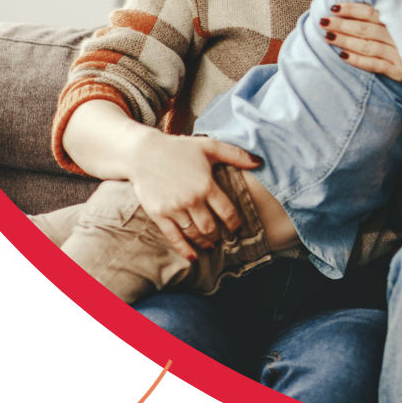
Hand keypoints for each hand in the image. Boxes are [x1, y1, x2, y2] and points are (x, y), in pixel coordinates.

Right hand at [126, 134, 260, 260]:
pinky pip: (174, 237)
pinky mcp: (158, 214)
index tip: (236, 228)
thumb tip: (260, 161)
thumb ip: (235, 154)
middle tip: (223, 239)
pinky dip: (184, 249)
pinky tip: (193, 256)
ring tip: (211, 245)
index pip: (227, 212)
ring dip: (205, 243)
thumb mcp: (208, 146)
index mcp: (207, 185)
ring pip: (194, 234)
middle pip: (211, 227)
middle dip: (220, 236)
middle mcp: (192, 200)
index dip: (234, 223)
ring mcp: (174, 209)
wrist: (142, 152)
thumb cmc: (177, 148)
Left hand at [320, 3, 401, 83]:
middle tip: (323, 21)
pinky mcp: (400, 72)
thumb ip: (392, 14)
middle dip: (342, 24)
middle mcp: (400, 37)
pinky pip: (374, 65)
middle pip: (366, 28)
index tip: (334, 8)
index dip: (352, 9)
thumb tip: (364, 4)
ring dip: (345, 41)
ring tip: (327, 37)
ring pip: (367, 46)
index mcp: (400, 22)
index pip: (371, 13)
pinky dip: (357, 60)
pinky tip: (342, 56)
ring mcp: (400, 55)